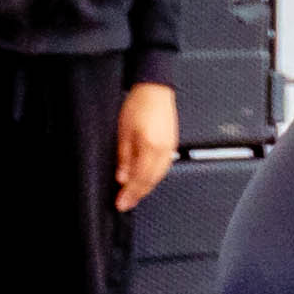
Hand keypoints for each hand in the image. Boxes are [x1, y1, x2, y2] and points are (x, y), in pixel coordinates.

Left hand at [115, 81, 178, 211]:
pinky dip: (154, 177)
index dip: (130, 194)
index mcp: (150, 147)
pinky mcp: (172, 144)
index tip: (121, 204)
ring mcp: (170, 147)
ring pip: (159, 175)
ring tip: (134, 195)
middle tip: (125, 204)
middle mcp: (164, 150)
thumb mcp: (123, 132)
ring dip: (146, 187)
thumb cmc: (138, 105)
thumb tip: (123, 177)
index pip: (140, 178)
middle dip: (138, 194)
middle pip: (151, 180)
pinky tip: (146, 180)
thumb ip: (124, 158)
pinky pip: (163, 167)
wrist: (154, 89)